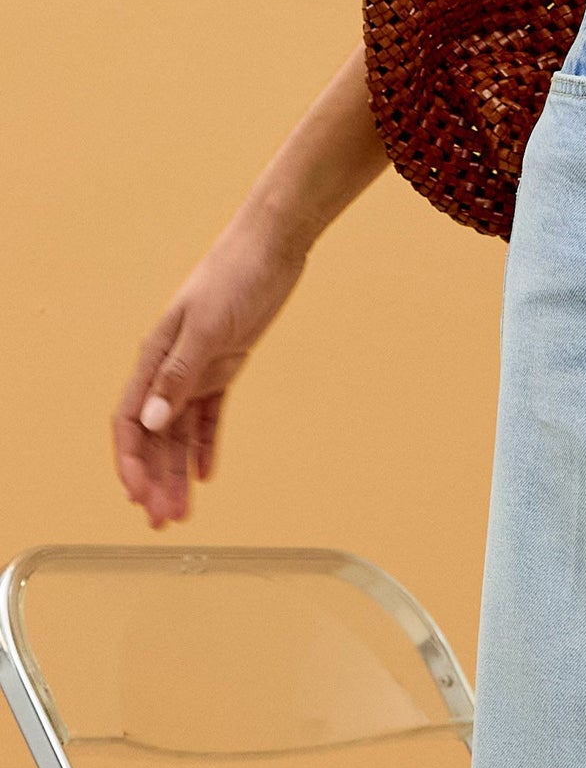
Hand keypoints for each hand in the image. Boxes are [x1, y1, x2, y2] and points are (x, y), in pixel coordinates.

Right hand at [111, 204, 310, 527]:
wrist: (272, 246)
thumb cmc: (235, 276)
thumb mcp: (208, 327)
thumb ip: (179, 376)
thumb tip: (153, 421)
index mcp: (154, 357)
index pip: (131, 420)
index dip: (131, 461)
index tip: (138, 496)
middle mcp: (169, 368)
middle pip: (155, 436)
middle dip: (155, 479)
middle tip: (163, 522)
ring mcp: (197, 368)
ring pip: (181, 432)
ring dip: (179, 472)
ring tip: (183, 512)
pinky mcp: (225, 366)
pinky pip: (210, 415)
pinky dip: (207, 445)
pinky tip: (208, 475)